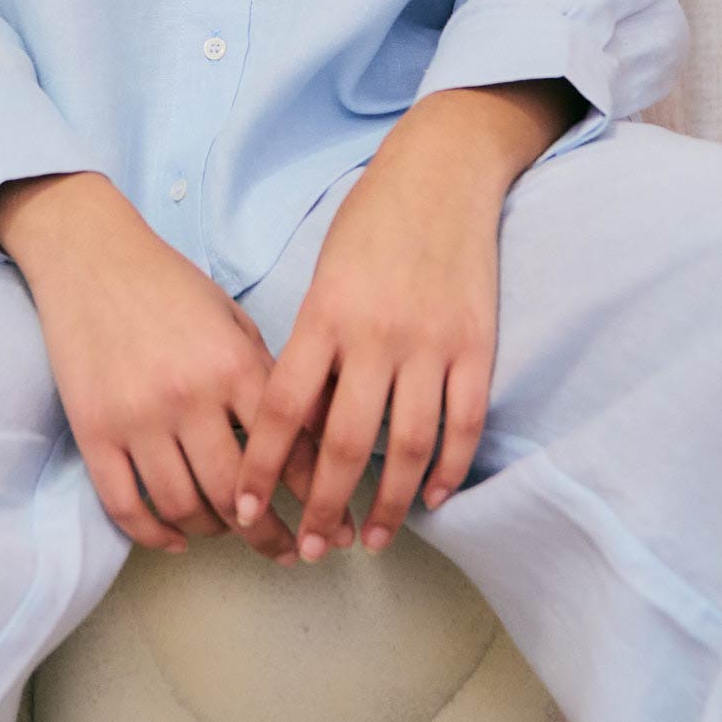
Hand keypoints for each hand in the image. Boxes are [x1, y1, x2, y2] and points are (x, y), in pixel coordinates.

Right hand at [0, 171, 320, 564]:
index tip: (333, 529)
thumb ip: (265, 377)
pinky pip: (125, 504)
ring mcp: (137, 418)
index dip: (317, 500)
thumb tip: (305, 440)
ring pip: (183, 507)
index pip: (289, 451)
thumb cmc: (170, 285)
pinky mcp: (94, 431)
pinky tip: (175, 538)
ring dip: (213, 533)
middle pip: (237, 496)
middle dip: (270, 536)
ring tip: (229, 532)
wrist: (91, 256)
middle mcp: (189, 397)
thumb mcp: (232, 320)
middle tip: (287, 551)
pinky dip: (153, 533)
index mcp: (234, 366)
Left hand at [228, 81, 581, 561]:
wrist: (443, 172)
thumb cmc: (371, 223)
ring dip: (387, 505)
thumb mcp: (323, 278)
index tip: (245, 513)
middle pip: (344, 444)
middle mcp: (375, 336)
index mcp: (324, 316)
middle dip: (323, 507)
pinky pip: (463, 424)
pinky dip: (448, 470)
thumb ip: (312, 347)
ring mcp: (430, 343)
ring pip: (408, 447)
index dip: (261, 470)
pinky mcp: (476, 345)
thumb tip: (294, 426)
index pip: (282, 411)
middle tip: (309, 550)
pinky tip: (432, 499)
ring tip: (370, 540)